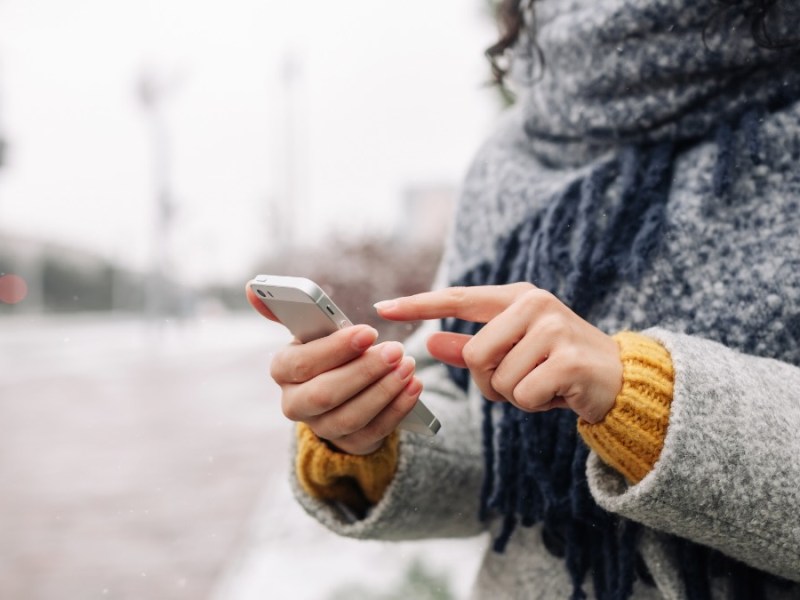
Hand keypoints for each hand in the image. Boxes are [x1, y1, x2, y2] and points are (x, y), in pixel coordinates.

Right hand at [246, 286, 421, 453]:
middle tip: (395, 350)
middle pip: (326, 394)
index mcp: (283, 370)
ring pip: (351, 416)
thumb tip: (251, 288)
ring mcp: (322, 428)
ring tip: (408, 366)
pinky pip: (375, 432)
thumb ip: (291, 311)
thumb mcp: (313, 333)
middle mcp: (296, 403)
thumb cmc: (330, 354)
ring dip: (384, 390)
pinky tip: (414, 386)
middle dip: (364, 371)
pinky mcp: (350, 444)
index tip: (368, 331)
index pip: (301, 363)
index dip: (335, 349)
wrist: (344, 394)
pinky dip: (398, 408)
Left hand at [374, 283, 621, 423]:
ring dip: (513, 395)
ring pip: (498, 379)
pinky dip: (532, 405)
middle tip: (520, 379)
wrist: (617, 379)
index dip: (419, 304)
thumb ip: (470, 346)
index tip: (382, 307)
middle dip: (489, 381)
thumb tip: (429, 342)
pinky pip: (522, 396)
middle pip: (474, 355)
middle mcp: (534, 304)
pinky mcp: (568, 360)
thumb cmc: (556, 364)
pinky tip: (556, 394)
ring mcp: (553, 329)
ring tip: (542, 383)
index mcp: (516, 297)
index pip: (458, 298)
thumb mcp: (513, 351)